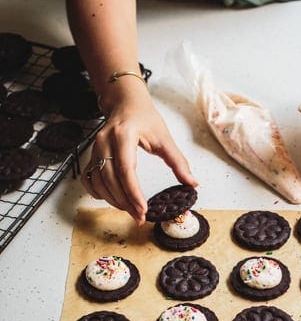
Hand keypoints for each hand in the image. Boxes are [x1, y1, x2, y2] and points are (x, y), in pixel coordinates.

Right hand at [82, 83, 196, 223]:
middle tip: (139, 216)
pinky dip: (97, 192)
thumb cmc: (144, 118)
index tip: (142, 210)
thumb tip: (192, 183)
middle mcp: (105, 142)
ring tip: (130, 210)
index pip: (126, 170)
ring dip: (113, 200)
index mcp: (124, 135)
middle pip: (111, 180)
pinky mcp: (91, 155)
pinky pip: (89, 178)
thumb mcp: (164, 137)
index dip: (133, 193)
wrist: (126, 103)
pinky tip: (111, 199)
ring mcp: (95, 148)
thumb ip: (178, 162)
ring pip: (98, 182)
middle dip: (125, 202)